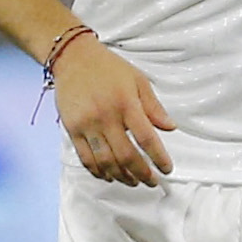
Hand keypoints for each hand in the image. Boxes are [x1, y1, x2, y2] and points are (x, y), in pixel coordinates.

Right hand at [52, 36, 175, 186]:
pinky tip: (109, 176)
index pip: (146, 137)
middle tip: (152, 181)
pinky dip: (98, 171)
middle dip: (141, 173)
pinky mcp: (72, 130)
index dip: (158, 157)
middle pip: (126, 155)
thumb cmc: (110, 69)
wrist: (74, 59)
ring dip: (121, 176)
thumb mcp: (139, 81)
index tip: (167, 169)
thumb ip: (154, 107)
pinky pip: (85, 158)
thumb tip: (170, 127)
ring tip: (133, 182)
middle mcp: (106, 117)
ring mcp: (87, 125)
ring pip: (105, 161)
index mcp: (126, 104)